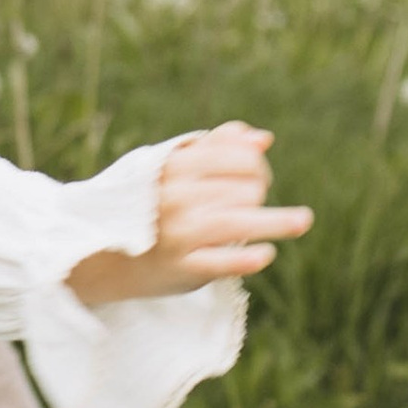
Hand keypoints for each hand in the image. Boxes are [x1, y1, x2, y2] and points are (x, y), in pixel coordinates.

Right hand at [63, 123, 312, 306]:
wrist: (104, 257)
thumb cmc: (148, 207)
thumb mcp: (172, 169)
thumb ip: (216, 148)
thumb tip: (262, 139)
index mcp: (174, 166)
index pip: (238, 158)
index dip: (257, 166)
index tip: (258, 177)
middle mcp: (175, 197)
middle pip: (246, 188)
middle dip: (259, 193)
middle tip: (255, 203)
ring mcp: (178, 233)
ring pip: (241, 221)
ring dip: (277, 222)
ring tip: (303, 221)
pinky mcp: (183, 268)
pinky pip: (223, 262)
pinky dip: (247, 258)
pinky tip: (266, 254)